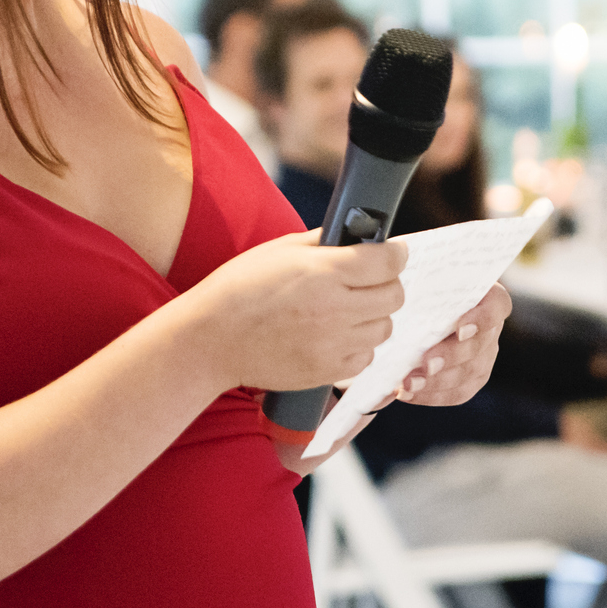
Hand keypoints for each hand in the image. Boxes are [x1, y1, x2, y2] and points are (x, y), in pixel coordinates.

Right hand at [191, 230, 406, 392]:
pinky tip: (336, 335)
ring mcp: (332, 344)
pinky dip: (358, 346)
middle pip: (395, 296)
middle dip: (388, 284)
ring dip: (373, 316)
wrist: (211, 339)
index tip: (392, 253)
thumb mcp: (279, 250)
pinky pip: (365, 357)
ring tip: (348, 310)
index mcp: (323, 272)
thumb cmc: (239, 289)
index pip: (388, 262)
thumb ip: (323, 242)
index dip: (395, 254)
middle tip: (370, 281)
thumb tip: (355, 236)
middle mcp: (334, 309)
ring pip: (384, 328)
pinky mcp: (327, 371)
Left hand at [392, 284, 509, 406]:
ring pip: (470, 374)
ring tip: (407, 384)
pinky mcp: (471, 378)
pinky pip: (458, 393)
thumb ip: (419, 273)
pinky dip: (431, 396)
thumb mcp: (422, 271)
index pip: (497, 305)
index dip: (483, 319)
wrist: (416, 304)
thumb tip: (400, 275)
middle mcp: (490, 328)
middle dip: (452, 357)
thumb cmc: (421, 281)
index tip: (459, 329)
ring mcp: (484, 356)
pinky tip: (406, 393)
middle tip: (425, 364)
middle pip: (481, 346)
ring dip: (438, 383)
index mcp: (484, 295)